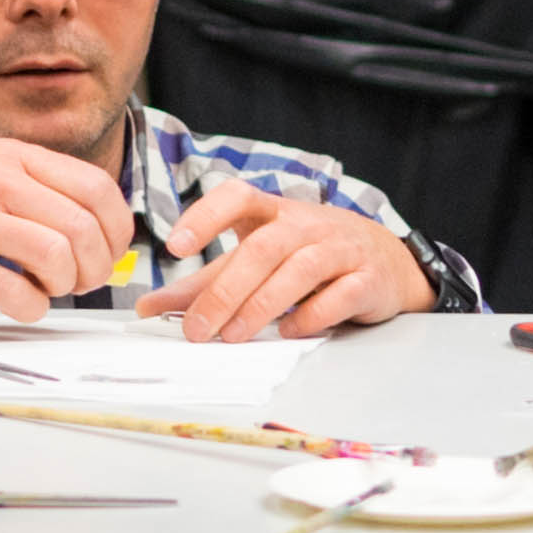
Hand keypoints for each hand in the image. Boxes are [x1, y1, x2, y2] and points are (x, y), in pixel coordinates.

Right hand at [0, 138, 138, 315]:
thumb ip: (31, 186)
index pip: (95, 188)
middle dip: (97, 266)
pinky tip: (18, 303)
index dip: (116, 229)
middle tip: (82, 281)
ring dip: (65, 286)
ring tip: (47, 289)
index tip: (107, 251)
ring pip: (57, 257)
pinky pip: (15, 294)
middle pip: (83, 226)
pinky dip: (31, 308)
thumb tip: (91, 226)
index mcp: (8, 155)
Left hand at [136, 182, 436, 340]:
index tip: (176, 246)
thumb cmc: (308, 255)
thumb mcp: (255, 259)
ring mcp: (340, 248)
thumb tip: (148, 307)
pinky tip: (289, 331)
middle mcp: (306, 224)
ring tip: (232, 336)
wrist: (384, 260)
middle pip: (263, 248)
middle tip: (196, 329)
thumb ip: (204, 283)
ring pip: (299, 270)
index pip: (237, 197)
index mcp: (272, 212)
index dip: (206, 216)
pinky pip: (339, 295)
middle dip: (226, 290)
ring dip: (261, 305)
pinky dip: (312, 315)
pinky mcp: (367, 278)